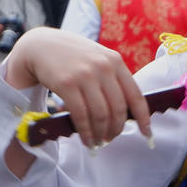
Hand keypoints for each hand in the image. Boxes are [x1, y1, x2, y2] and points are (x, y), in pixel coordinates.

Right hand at [4, 27, 151, 147]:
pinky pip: (81, 115)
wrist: (40, 45)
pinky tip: (86, 140)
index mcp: (116, 62)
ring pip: (100, 115)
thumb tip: (127, 113)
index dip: (143, 118)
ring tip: (98, 142)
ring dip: (101, 134)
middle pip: (118, 109)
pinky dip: (86, 132)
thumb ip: (113, 79)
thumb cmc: (73, 57)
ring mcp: (85, 75)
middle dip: (116, 129)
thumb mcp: (98, 59)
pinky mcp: (66, 84)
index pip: (136, 95)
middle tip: (111, 139)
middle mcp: (103, 67)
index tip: (147, 134)